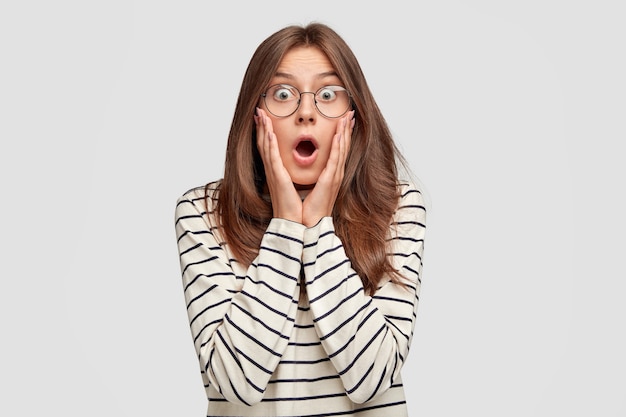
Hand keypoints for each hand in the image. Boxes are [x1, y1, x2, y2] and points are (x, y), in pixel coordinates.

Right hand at [255, 108, 302, 222]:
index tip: (265, 118)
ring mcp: (274, 173)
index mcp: (279, 171)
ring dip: (263, 130)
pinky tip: (269, 134)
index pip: (271, 147)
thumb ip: (296, 175)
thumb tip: (300, 169)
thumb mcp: (298, 186)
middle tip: (259, 110)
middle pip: (265, 143)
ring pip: (266, 147)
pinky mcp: (277, 178)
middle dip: (262, 126)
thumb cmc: (299, 207)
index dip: (267, 132)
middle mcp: (274, 170)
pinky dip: (270, 145)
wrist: (298, 222)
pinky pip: (272, 158)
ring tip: (261, 115)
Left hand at [302, 110, 354, 226]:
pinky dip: (338, 145)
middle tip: (350, 113)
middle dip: (346, 129)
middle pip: (343, 146)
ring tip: (346, 117)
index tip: (343, 121)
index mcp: (331, 174)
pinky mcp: (330, 180)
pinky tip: (339, 134)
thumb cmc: (308, 208)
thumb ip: (312, 177)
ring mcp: (335, 176)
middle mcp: (335, 173)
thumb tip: (307, 169)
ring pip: (342, 149)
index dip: (342, 134)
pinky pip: (335, 159)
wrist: (309, 223)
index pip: (338, 150)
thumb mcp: (310, 188)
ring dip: (344, 132)